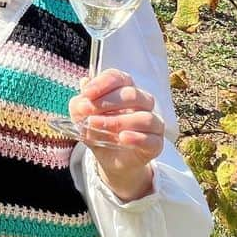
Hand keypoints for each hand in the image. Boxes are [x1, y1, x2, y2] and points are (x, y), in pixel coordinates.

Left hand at [69, 69, 163, 201]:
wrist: (108, 158)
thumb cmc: (97, 129)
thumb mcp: (82, 116)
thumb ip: (80, 102)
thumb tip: (83, 84)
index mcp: (124, 89)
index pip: (119, 78)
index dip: (103, 83)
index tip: (86, 93)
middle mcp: (142, 102)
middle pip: (132, 94)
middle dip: (107, 102)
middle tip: (86, 111)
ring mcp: (152, 123)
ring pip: (144, 117)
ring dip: (117, 120)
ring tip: (95, 125)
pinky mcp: (156, 144)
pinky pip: (152, 139)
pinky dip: (136, 137)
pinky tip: (122, 138)